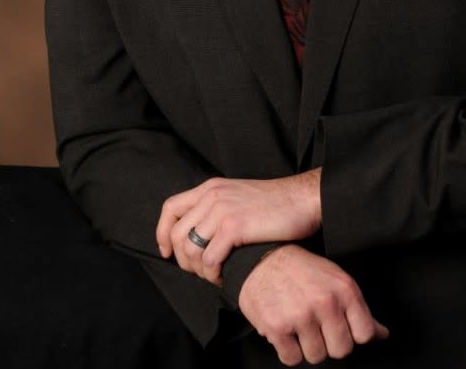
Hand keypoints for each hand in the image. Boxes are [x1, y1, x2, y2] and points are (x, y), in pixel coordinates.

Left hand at [156, 169, 321, 284]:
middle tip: (198, 272)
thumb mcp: (238, 195)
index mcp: (211, 187)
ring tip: (214, 275)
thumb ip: (217, 207)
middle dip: (182, 260)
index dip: (162, 233)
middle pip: (176, 234)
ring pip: (190, 249)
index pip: (170, 208)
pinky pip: (209, 258)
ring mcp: (222, 210)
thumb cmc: (276, 204)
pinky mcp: (234, 226)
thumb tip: (199, 235)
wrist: (302, 199)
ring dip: (198, 270)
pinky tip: (224, 276)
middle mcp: (212, 195)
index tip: (168, 252)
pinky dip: (213, 274)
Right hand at [239, 244, 388, 365]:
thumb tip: (382, 334)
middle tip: (317, 325)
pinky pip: (292, 359)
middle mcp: (325, 301)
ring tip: (299, 323)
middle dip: (329, 342)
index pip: (364, 334)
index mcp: (344, 289)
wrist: (263, 258)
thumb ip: (360, 309)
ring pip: (316, 356)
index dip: (351, 334)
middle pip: (341, 350)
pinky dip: (287, 349)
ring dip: (307, 345)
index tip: (340, 326)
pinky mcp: (277, 327)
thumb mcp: (336, 281)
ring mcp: (301, 315)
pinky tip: (286, 328)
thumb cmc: (303, 270)